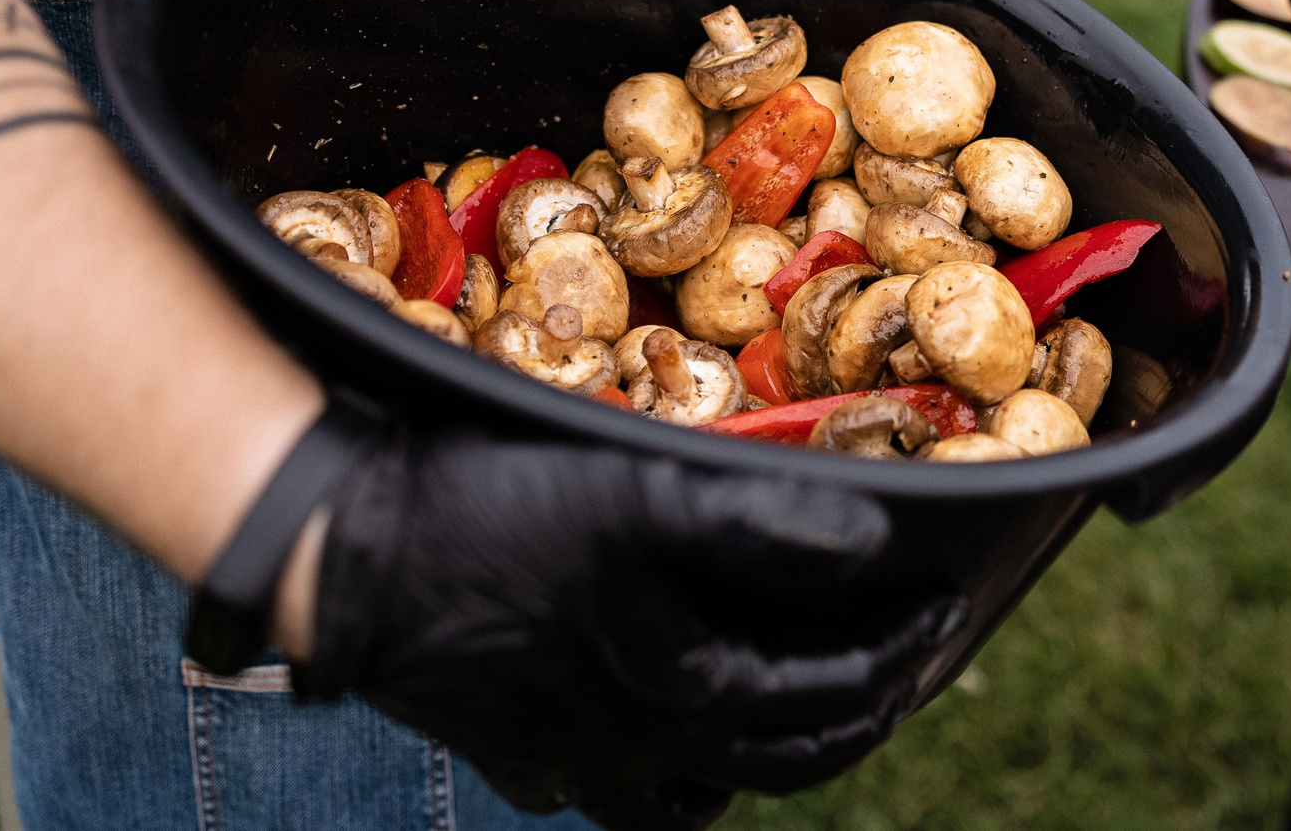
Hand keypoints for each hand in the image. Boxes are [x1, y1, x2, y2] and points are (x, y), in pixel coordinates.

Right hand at [291, 428, 966, 830]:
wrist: (341, 552)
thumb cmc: (484, 512)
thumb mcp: (633, 493)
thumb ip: (760, 518)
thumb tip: (871, 543)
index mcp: (678, 697)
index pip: (827, 694)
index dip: (900, 652)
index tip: (949, 610)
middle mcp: (633, 752)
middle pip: (779, 761)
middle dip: (855, 716)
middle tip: (904, 669)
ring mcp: (569, 761)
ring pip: (695, 796)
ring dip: (764, 758)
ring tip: (799, 709)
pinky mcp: (512, 747)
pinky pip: (608, 793)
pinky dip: (660, 778)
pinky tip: (658, 743)